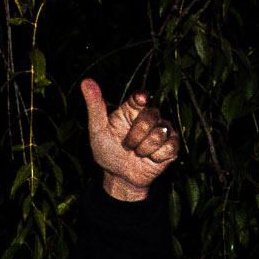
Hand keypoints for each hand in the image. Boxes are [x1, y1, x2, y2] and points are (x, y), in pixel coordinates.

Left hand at [84, 79, 179, 201]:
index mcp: (132, 109)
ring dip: (143, 149)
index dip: (141, 98)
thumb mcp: (98, 131)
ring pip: (160, 133)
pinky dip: (155, 157)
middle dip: (136, 135)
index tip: (140, 100)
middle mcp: (150, 116)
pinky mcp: (172, 145)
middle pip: (151, 116)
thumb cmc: (108, 151)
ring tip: (137, 153)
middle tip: (127, 145)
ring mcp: (163, 130)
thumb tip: (86, 81)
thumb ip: (95, 107)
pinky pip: (169, 147)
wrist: (120, 177)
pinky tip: (150, 159)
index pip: (140, 97)